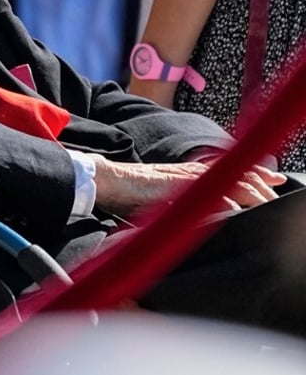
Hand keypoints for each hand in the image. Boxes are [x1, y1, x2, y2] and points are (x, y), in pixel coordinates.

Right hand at [90, 154, 285, 216]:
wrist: (103, 179)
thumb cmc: (124, 190)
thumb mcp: (157, 193)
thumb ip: (176, 199)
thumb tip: (193, 211)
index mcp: (185, 172)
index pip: (227, 169)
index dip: (253, 172)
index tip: (273, 176)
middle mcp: (188, 170)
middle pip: (235, 174)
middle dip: (261, 182)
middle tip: (278, 188)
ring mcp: (183, 176)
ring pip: (228, 182)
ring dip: (251, 193)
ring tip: (266, 203)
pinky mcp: (175, 186)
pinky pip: (207, 195)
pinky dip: (225, 204)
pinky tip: (236, 213)